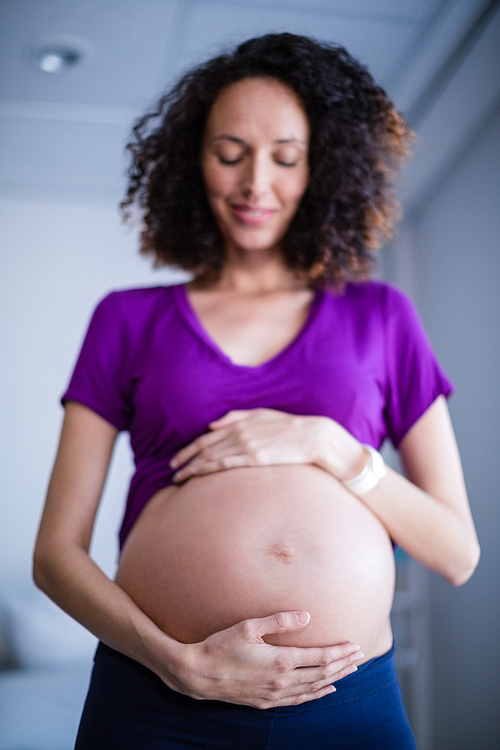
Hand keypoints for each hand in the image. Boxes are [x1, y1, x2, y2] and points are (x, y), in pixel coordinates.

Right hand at [161, 611, 362, 707]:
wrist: (198, 674)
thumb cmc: (221, 645)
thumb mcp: (249, 626)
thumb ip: (280, 620)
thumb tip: (307, 616)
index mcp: (280, 660)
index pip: (320, 657)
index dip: (340, 652)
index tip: (355, 645)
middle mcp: (282, 681)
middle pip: (322, 673)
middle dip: (343, 664)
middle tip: (360, 656)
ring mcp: (275, 694)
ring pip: (313, 688)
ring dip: (334, 679)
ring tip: (349, 671)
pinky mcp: (266, 702)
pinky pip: (298, 700)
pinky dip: (316, 695)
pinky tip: (324, 690)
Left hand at [171, 408, 329, 481]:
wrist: (313, 436)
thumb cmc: (289, 426)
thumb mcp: (262, 414)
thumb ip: (236, 417)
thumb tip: (212, 425)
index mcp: (239, 423)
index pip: (206, 438)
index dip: (188, 449)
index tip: (176, 459)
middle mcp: (239, 433)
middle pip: (203, 449)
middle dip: (184, 460)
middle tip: (171, 471)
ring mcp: (246, 446)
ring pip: (210, 458)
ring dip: (191, 469)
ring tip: (179, 479)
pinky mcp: (254, 459)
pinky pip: (224, 466)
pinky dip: (207, 471)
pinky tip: (197, 477)